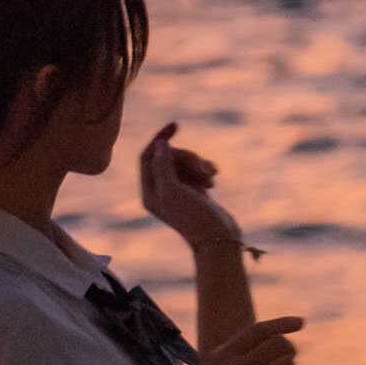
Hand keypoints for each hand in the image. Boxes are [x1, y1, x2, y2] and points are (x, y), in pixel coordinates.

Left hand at [140, 120, 247, 258]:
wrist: (218, 239)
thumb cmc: (194, 217)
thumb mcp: (173, 190)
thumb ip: (162, 165)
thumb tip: (161, 143)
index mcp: (149, 192)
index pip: (147, 156)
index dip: (160, 139)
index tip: (176, 126)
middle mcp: (160, 191)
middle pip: (169, 156)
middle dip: (187, 157)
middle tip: (202, 168)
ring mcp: (178, 191)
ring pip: (184, 162)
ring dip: (199, 164)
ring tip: (211, 176)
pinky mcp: (194, 191)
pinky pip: (196, 169)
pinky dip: (205, 170)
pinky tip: (214, 178)